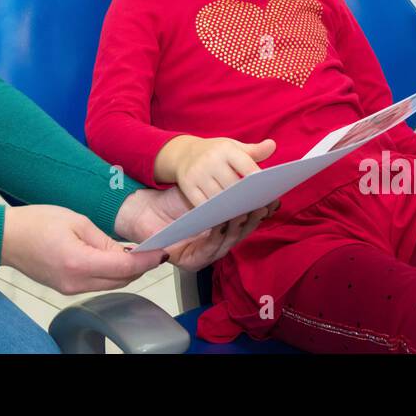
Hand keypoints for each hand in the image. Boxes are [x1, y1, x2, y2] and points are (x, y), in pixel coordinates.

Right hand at [0, 204, 165, 294]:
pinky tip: (115, 258)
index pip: (125, 266)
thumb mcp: (76, 221)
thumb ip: (105, 240)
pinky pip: (97, 283)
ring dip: (127, 271)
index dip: (147, 260)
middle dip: (141, 266)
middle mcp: (76, 282)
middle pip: (121, 280)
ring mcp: (70, 289)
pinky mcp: (66, 289)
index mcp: (79, 262)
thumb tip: (126, 252)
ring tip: (138, 252)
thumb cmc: (36, 222)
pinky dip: (111, 273)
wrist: (7, 238)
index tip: (162, 251)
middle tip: (155, 250)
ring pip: (111, 284)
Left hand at [114, 186, 280, 273]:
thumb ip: (233, 176)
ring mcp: (205, 254)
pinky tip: (221, 224)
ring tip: (244, 211)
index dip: (261, 210)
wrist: (143, 209)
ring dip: (237, 228)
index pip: (249, 221)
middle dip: (253, 218)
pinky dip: (216, 238)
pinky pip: (208, 251)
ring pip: (228, 243)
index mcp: (225, 227)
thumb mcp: (206, 184)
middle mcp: (218, 243)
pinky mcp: (191, 262)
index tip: (272, 197)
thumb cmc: (174, 199)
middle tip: (262, 204)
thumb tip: (265, 153)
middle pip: (242, 233)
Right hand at [170, 136, 276, 205]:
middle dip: (246, 198)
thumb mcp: (234, 147)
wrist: (183, 152)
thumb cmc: (216, 152)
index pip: (247, 167)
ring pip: (219, 198)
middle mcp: (210, 160)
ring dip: (232, 209)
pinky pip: (203, 205)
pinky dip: (215, 212)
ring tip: (245, 215)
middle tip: (258, 209)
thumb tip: (273, 145)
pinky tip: (225, 217)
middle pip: (234, 186)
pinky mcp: (187, 185)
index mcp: (225, 149)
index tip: (268, 192)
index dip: (258, 182)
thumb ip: (255, 151)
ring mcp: (197, 173)